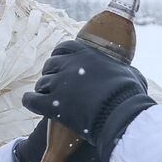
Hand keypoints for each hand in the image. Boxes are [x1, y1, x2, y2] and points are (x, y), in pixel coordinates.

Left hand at [22, 39, 155, 161]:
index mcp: (86, 54)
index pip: (64, 48)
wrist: (120, 114)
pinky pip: (32, 100)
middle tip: (53, 84)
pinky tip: (31, 103)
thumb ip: (124, 71)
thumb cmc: (130, 95)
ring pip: (41, 83)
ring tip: (44, 97)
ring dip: (42, 89)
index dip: (59, 55)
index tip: (59, 63)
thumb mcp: (130, 74)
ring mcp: (59, 84)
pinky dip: (30, 101)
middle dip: (51, 74)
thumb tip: (131, 75)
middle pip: (50, 65)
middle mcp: (69, 65)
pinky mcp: (52, 104)